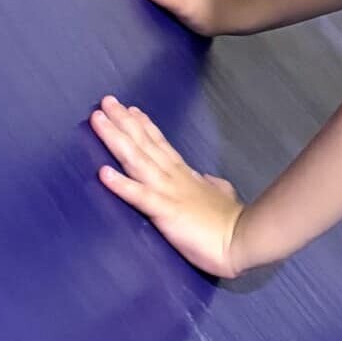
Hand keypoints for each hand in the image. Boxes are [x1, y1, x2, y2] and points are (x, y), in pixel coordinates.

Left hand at [91, 96, 244, 277]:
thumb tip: (206, 178)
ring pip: (136, 159)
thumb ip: (213, 185)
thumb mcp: (223, 195)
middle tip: (107, 101)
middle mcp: (173, 176)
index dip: (144, 126)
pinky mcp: (165, 211)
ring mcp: (168, 191)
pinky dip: (121, 184)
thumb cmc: (231, 222)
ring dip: (115, 138)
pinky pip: (139, 196)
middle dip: (123, 121)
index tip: (130, 109)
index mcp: (185, 174)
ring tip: (98, 119)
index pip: (160, 144)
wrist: (244, 239)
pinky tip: (103, 172)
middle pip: (143, 143)